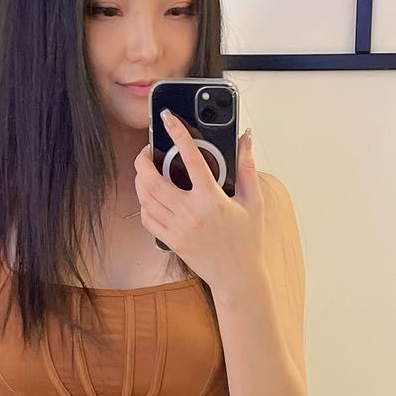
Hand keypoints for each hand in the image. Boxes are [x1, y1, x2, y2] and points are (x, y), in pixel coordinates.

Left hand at [133, 109, 265, 290]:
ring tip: (146, 170)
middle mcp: (190, 213)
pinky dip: (144, 203)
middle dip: (143, 159)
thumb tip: (244, 140)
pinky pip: (147, 218)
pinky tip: (150, 197)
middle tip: (148, 150)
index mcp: (212, 200)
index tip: (167, 118)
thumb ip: (247, 168)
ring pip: (145, 198)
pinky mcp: (171, 241)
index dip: (177, 133)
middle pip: (153, 179)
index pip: (190, 158)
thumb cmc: (247, 241)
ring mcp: (177, 229)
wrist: (238, 278)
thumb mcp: (255, 202)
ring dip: (141, 179)